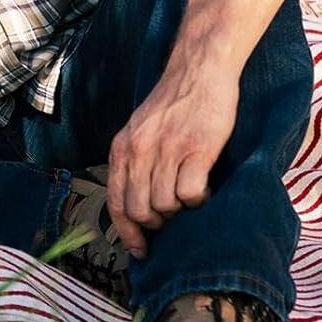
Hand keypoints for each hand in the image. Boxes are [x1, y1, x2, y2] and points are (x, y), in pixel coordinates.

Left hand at [106, 68, 239, 257]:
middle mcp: (139, 151)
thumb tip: (138, 208)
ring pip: (165, 205)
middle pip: (139, 210)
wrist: (198, 71)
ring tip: (190, 193)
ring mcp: (167, 150)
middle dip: (157, 224)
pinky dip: (199, 199)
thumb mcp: (139, 131)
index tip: (140, 251)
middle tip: (174, 216)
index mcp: (122, 148)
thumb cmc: (172, 105)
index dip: (126, 233)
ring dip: (180, 210)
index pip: (115, 203)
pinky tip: (205, 186)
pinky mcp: (196, 149)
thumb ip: (135, 163)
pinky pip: (191, 194)